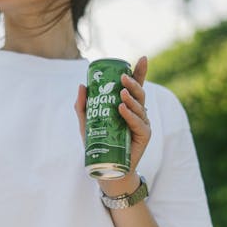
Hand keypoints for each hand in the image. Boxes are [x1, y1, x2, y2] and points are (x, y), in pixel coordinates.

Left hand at [74, 56, 150, 173]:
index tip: (143, 58)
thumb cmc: (98, 144)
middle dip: (133, 83)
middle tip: (122, 78)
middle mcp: (137, 113)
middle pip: (139, 94)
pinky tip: (123, 109)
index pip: (136, 86)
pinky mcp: (144, 136)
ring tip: (122, 94)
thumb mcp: (87, 123)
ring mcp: (142, 124)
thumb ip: (83, 106)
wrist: (106, 168)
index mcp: (127, 106)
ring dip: (132, 99)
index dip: (140, 72)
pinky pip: (139, 123)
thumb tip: (82, 85)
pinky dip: (131, 116)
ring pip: (140, 107)